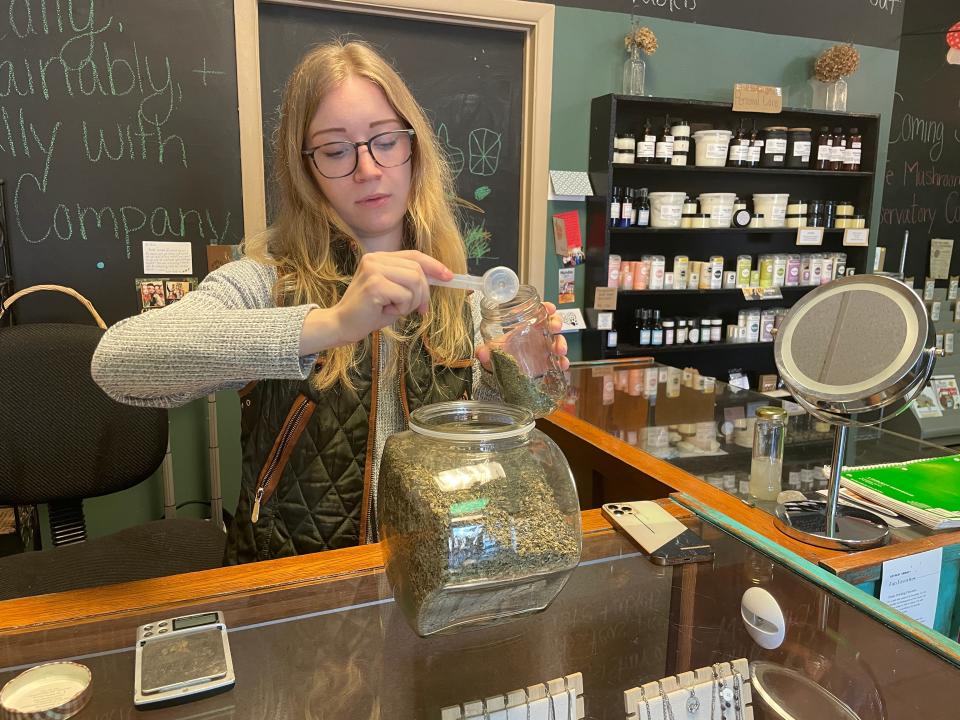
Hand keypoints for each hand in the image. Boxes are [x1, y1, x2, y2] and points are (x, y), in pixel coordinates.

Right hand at [302, 251, 450, 352]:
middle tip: (417, 309)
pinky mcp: (374, 284)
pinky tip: (386, 311)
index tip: (448, 276)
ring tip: (396, 309)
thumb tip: (440, 278)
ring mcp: (373, 270)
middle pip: (418, 270)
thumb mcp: (394, 293)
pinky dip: (402, 308)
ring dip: (412, 301)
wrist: (342, 326)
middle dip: (423, 293)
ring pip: (415, 281)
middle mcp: (375, 259)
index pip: (414, 256)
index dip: (433, 265)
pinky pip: (405, 295)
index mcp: (379, 258)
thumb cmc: (369, 312)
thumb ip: (410, 283)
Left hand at [476, 301, 568, 371]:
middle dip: (556, 322)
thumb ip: (485, 352)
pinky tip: (561, 364)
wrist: (501, 374)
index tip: (549, 307)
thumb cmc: (498, 356)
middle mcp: (536, 336)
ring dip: (561, 343)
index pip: (537, 311)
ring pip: (557, 341)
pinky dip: (563, 362)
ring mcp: (543, 349)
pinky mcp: (547, 363)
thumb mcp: (490, 352)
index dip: (545, 307)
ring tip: (558, 349)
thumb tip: (481, 352)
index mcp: (523, 327)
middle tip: (554, 327)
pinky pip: (558, 361)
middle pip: (551, 323)